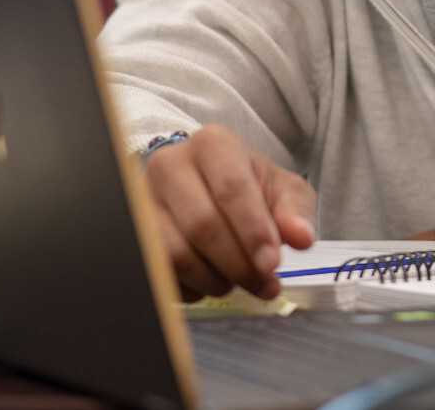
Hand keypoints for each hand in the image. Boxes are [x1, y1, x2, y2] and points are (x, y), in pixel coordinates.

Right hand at [142, 124, 316, 300]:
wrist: (206, 187)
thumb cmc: (249, 187)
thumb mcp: (281, 190)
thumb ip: (295, 210)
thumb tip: (302, 237)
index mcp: (212, 145)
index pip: (231, 188)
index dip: (253, 231)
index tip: (272, 264)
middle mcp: (170, 165)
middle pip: (203, 224)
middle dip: (238, 263)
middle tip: (262, 284)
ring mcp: (143, 200)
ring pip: (176, 253)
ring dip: (213, 279)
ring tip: (236, 281)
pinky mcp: (132, 234)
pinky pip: (160, 273)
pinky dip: (190, 288)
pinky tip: (209, 282)